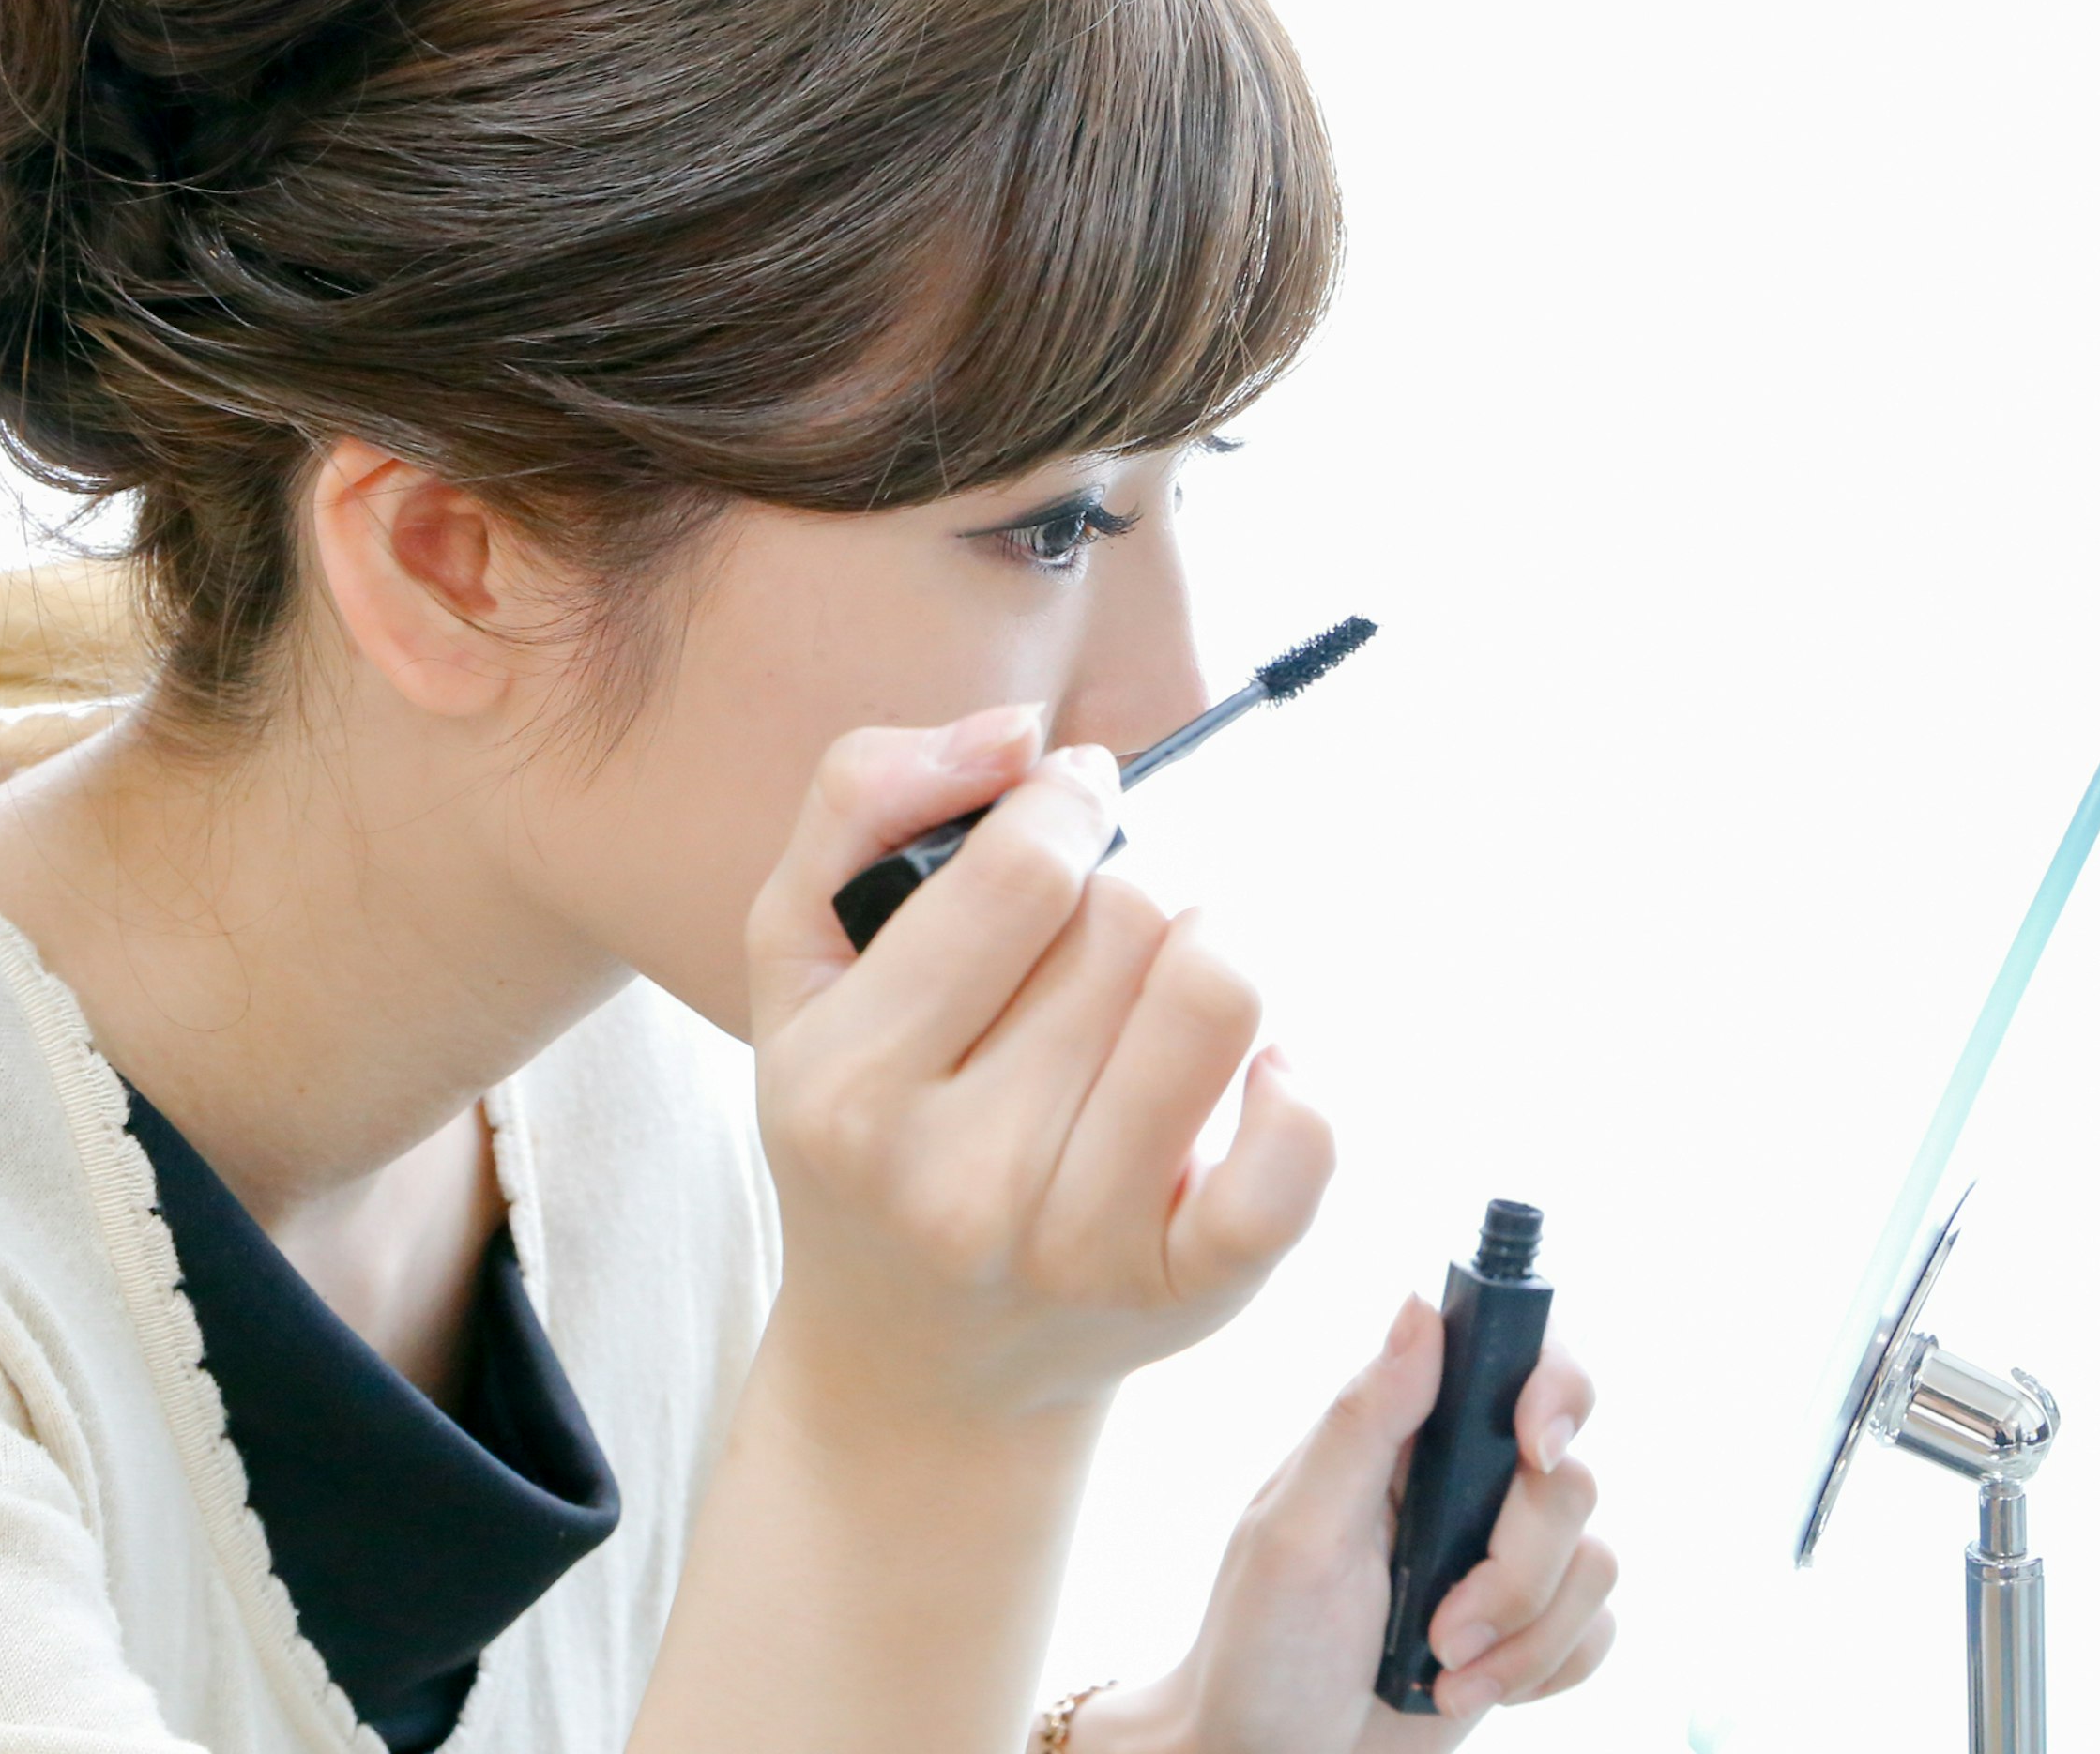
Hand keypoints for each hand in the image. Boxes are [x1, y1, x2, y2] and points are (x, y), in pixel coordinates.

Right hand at [742, 706, 1338, 1428]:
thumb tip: (1018, 735)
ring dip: (1211, 953)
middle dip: (1125, 890)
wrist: (915, 1364)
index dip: (1065, 804)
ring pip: (1216, 999)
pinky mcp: (1192, 1294)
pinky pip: (1298, 1145)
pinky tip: (1239, 1075)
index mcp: (849, 1085)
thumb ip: (864, 801)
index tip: (1068, 806)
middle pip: (1128, 922)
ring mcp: (1081, 1248)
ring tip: (1162, 984)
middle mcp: (958, 1181)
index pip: (1020, 876)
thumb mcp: (801, 959)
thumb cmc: (865, 1125)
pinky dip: (1293, 1079)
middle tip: (1092, 933)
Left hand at [1083, 1297, 1615, 1753]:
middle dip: (1517, 1570)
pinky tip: (1470, 1690)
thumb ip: (1365, 1421)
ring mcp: (1499, 1556)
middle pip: (1569, 1478)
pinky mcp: (1530, 1628)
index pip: (1513, 1359)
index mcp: (1401, 1435)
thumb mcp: (1297, 1533)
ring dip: (1524, 1636)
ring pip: (1594, 1558)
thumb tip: (1422, 1306)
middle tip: (1442, 1626)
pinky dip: (1544, 1671)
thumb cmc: (1260, 1648)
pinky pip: (1599, 1628)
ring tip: (1442, 1670)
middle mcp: (1461, 1484)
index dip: (1552, 1386)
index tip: (1533, 1448)